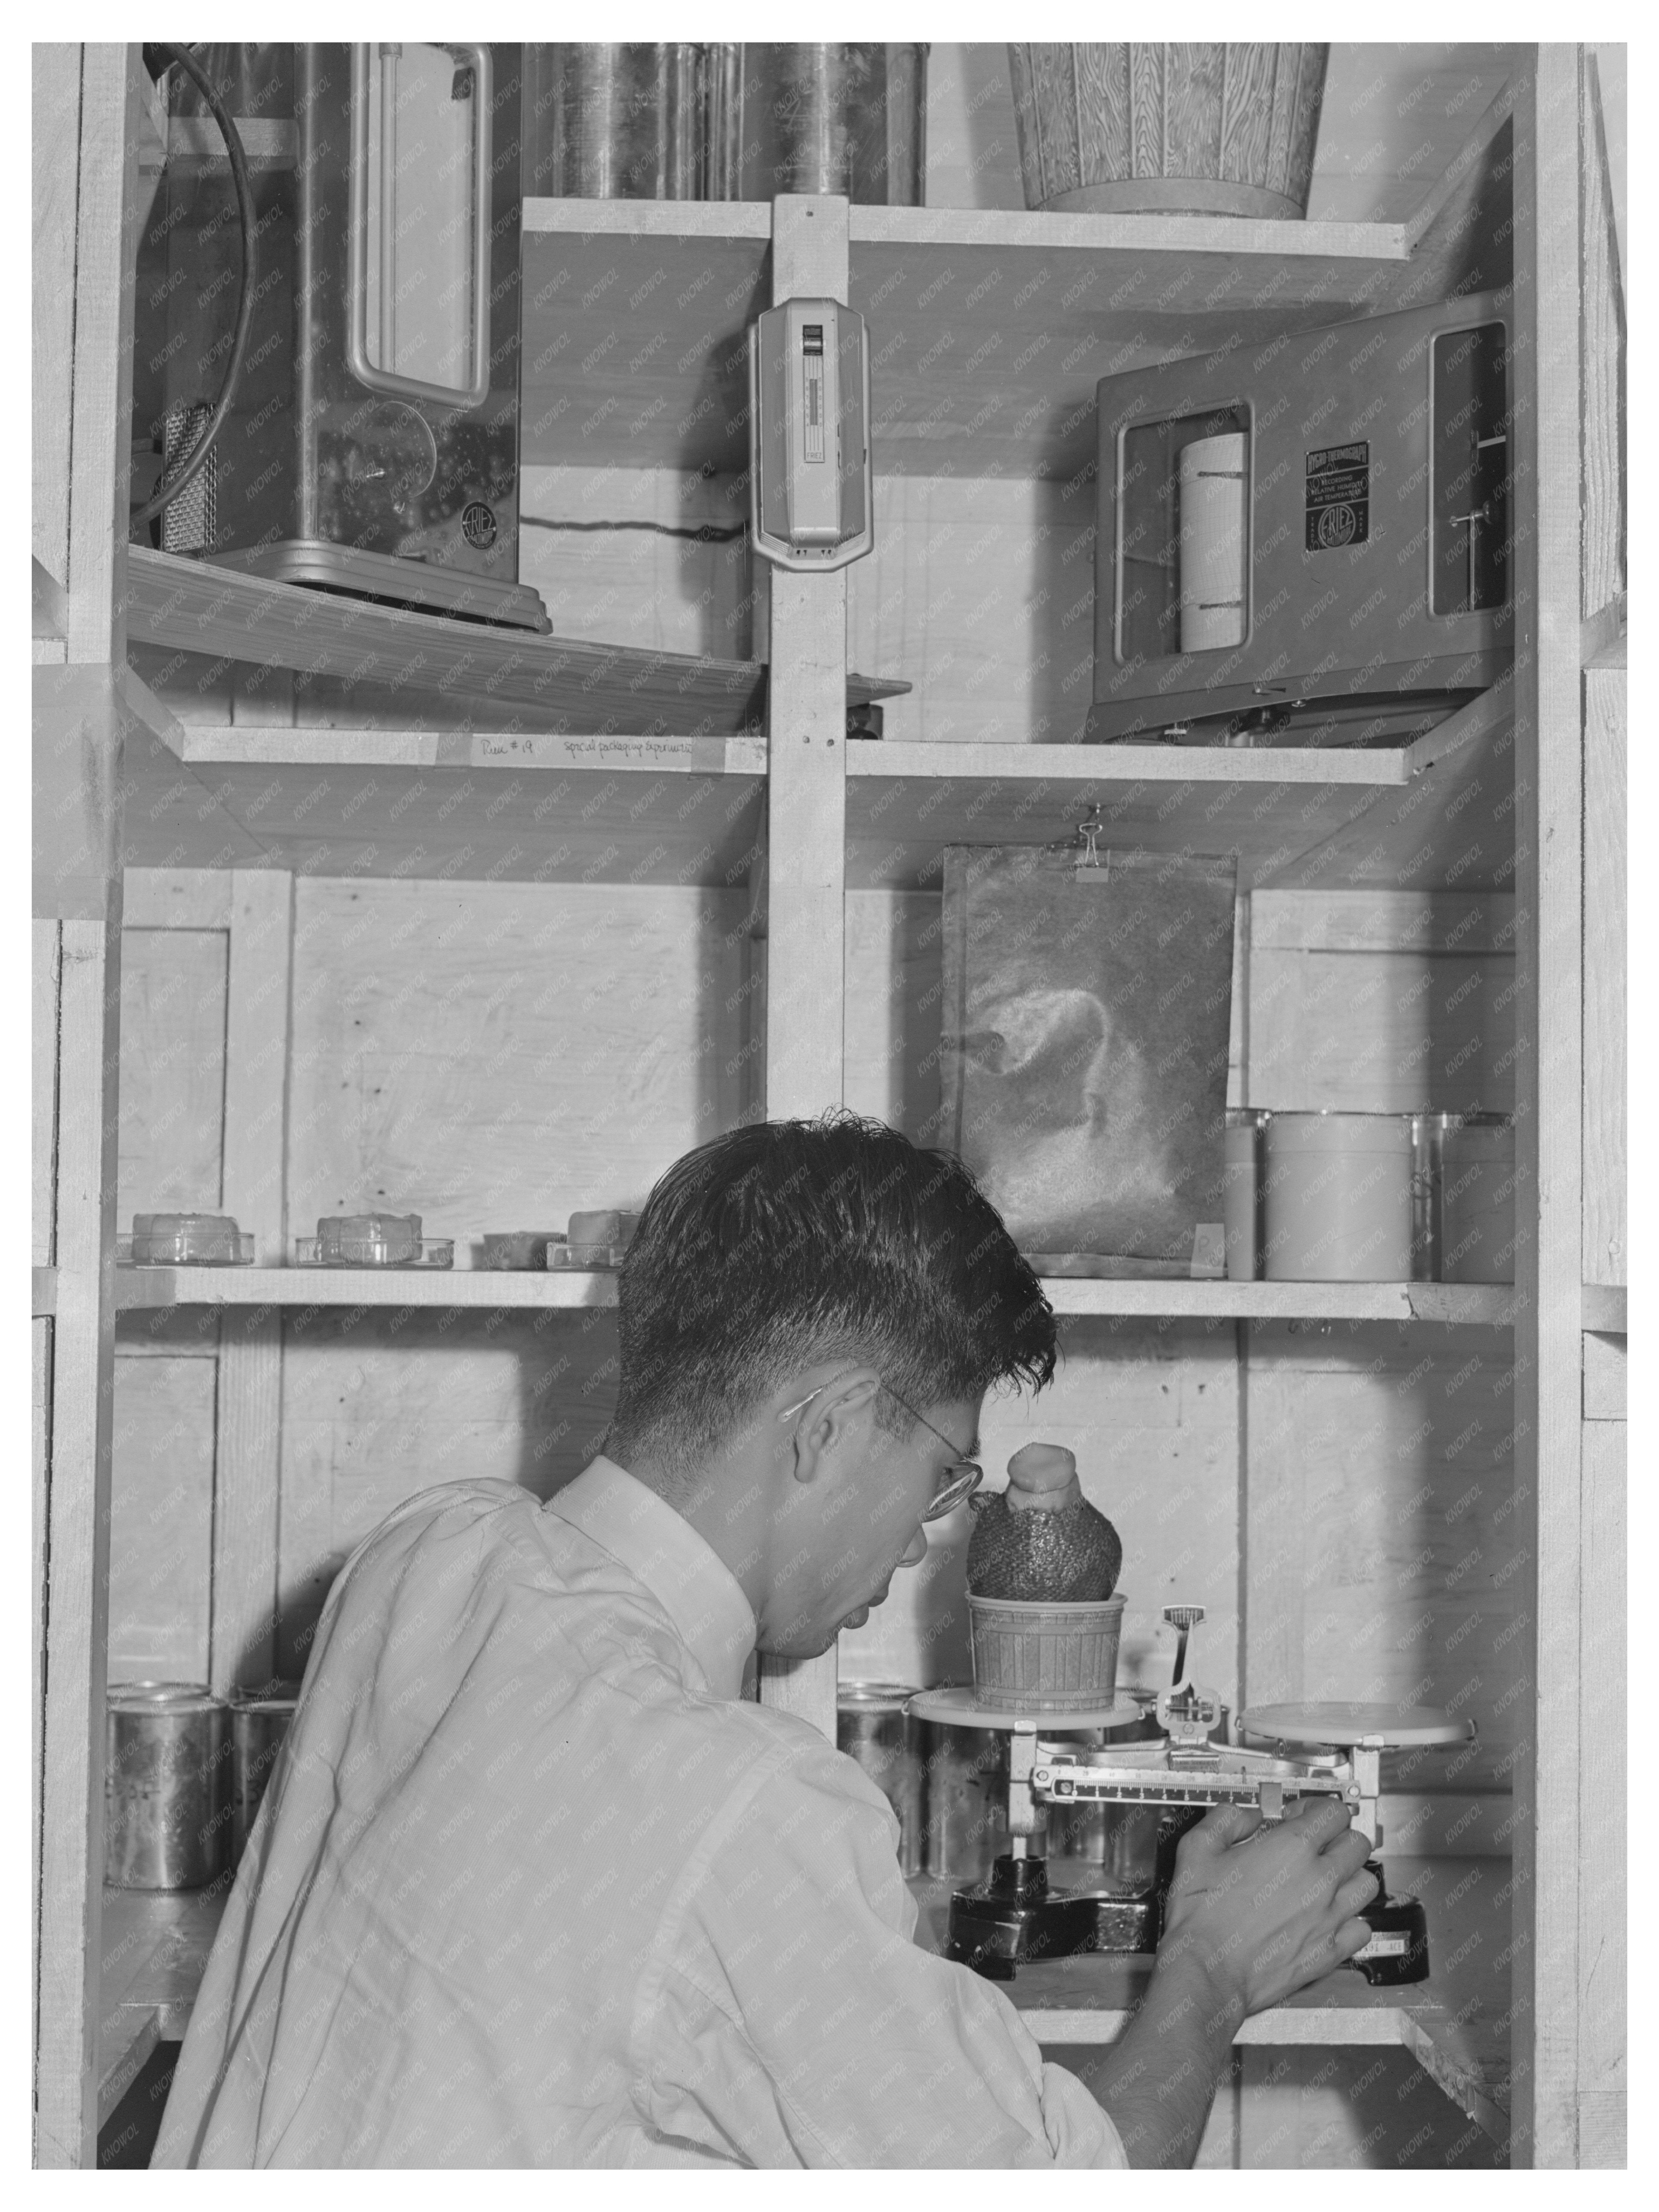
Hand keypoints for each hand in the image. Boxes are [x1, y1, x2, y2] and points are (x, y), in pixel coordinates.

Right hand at [1154, 1798, 1378, 2019]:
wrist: (1208, 1971)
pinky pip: (1362, 1928)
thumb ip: (1226, 1819)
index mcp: (1291, 1849)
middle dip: (1338, 1837)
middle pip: (1358, 1843)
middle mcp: (1319, 1880)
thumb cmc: (1202, 1917)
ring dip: (1350, 1876)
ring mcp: (1329, 1918)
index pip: (1333, 1812)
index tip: (1298, 1817)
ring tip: (1326, 1880)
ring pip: (1367, 1883)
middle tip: (1314, 1845)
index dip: (1316, 1808)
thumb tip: (1248, 1817)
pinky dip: (1351, 1920)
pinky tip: (1328, 1918)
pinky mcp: (1330, 1952)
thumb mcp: (1196, 1848)